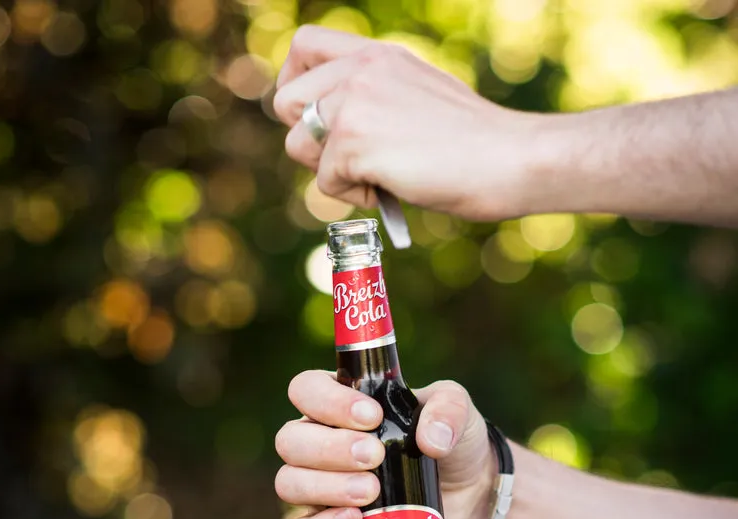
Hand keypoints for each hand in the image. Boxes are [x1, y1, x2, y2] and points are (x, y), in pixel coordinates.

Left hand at [273, 26, 539, 220]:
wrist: (507, 159)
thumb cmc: (474, 141)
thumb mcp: (417, 97)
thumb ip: (375, 98)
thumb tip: (331, 128)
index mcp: (377, 55)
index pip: (304, 45)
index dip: (293, 81)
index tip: (307, 114)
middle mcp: (360, 70)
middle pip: (285, 103)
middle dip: (308, 140)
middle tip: (348, 161)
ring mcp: (355, 104)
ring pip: (297, 145)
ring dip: (330, 172)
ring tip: (377, 179)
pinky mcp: (354, 142)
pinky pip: (325, 183)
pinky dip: (354, 197)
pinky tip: (390, 190)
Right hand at [274, 370, 495, 518]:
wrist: (470, 491)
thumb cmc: (451, 439)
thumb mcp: (457, 409)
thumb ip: (448, 410)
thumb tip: (431, 440)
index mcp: (339, 403)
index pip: (305, 389)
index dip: (327, 401)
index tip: (372, 416)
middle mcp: (320, 440)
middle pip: (290, 440)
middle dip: (329, 449)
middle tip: (374, 456)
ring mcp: (320, 485)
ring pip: (289, 483)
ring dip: (326, 487)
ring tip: (371, 492)